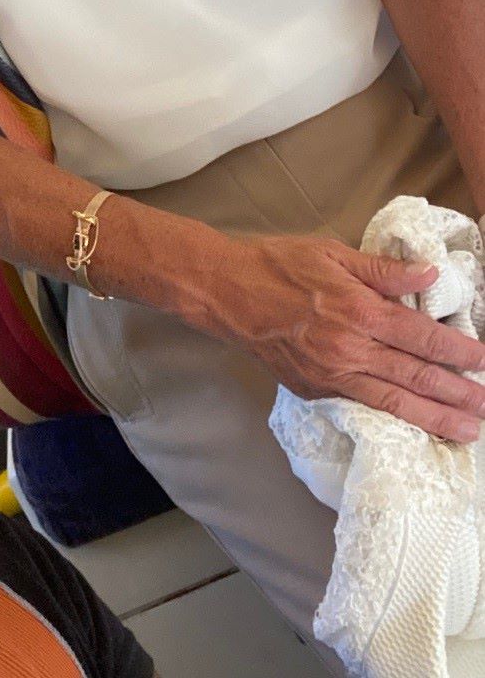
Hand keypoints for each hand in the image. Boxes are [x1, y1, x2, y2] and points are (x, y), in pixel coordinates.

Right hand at [211, 234, 484, 440]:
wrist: (226, 293)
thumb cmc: (277, 265)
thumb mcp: (331, 253)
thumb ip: (383, 270)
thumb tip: (429, 274)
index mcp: (359, 311)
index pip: (422, 336)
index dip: (458, 350)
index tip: (484, 360)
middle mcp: (351, 349)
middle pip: (417, 377)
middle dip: (459, 394)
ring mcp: (333, 376)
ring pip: (395, 403)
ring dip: (437, 419)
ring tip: (468, 432)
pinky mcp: (316, 391)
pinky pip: (364, 408)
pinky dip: (394, 421)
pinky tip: (415, 427)